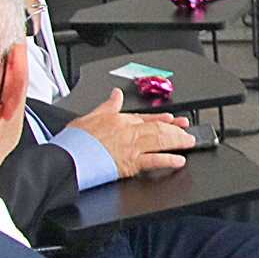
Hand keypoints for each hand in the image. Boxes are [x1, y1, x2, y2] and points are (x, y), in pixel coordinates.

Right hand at [66, 89, 191, 178]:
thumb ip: (108, 105)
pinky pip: (154, 160)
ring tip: (190, 142)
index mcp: (120, 121)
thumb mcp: (91, 115)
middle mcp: (129, 132)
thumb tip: (115, 94)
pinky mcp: (131, 163)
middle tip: (189, 131)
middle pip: (158, 129)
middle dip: (176, 130)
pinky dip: (168, 160)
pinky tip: (179, 160)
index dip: (163, 119)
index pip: (147, 118)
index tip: (174, 119)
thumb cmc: (76, 139)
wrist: (68, 156)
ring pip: (161, 141)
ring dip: (178, 141)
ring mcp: (132, 148)